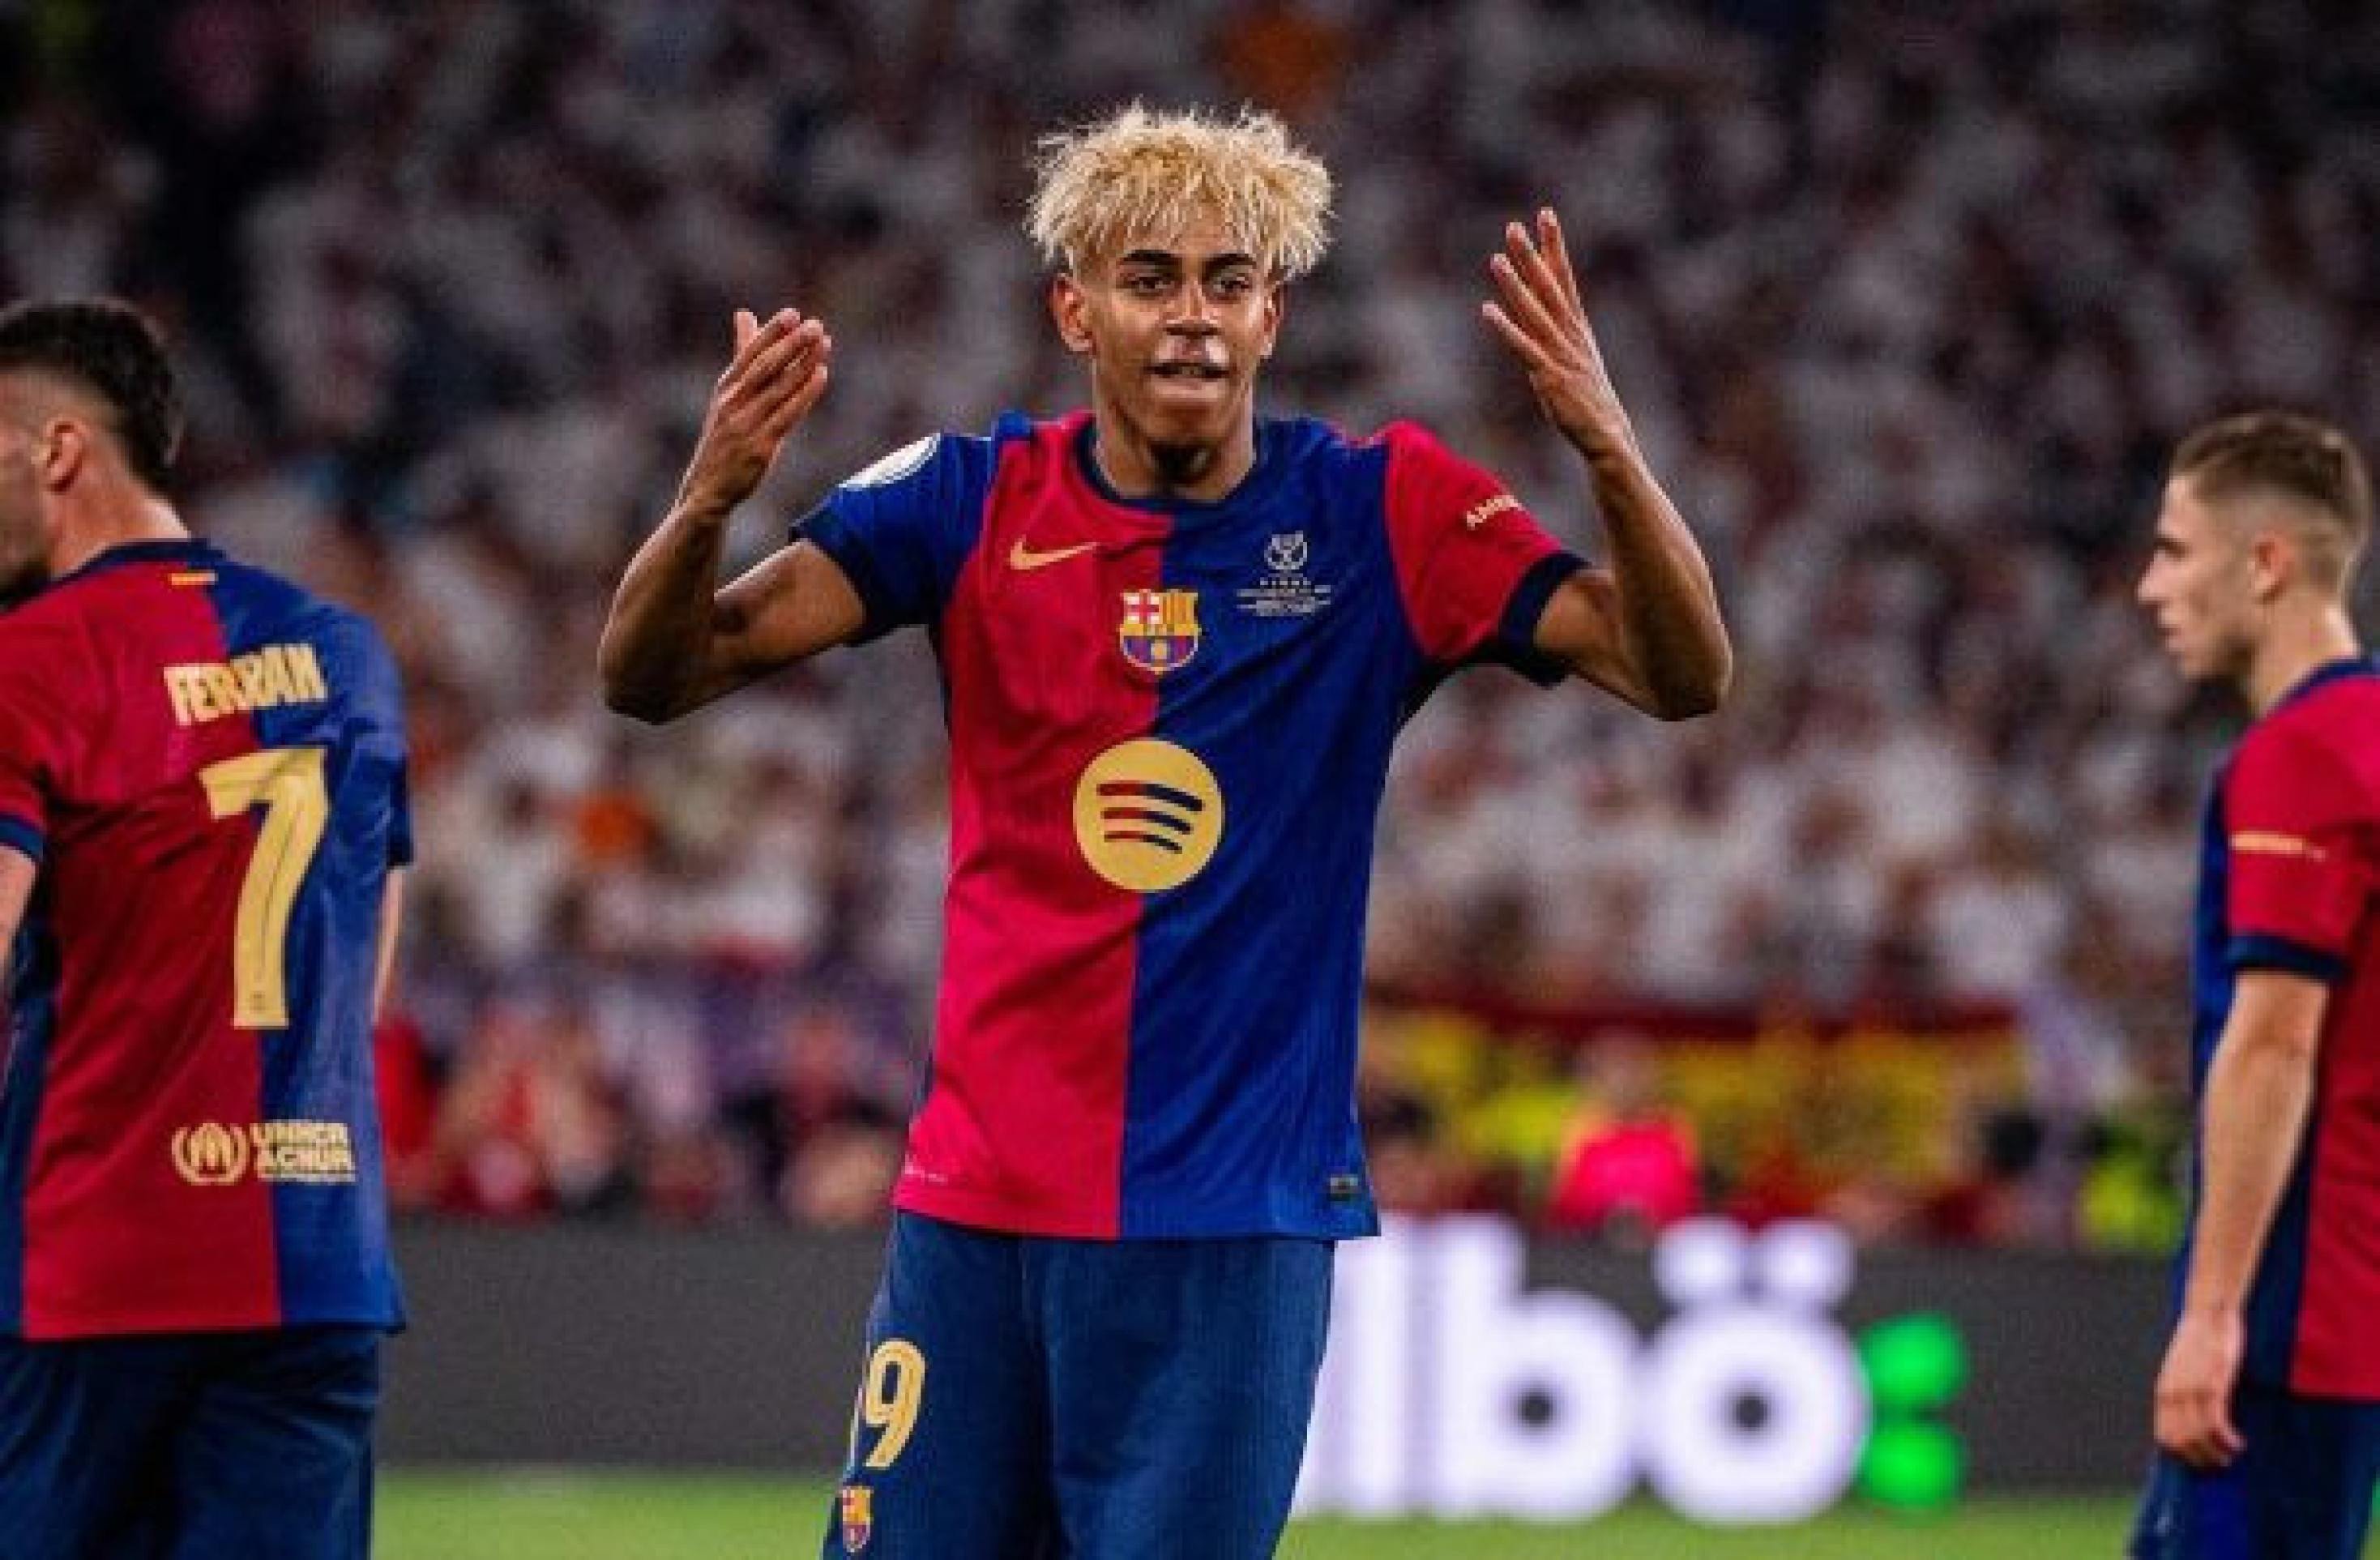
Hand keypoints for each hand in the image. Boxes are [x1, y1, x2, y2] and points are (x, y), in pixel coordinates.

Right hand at [677, 308, 833, 519]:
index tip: (792, 313)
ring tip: (824, 344)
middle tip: (815, 325)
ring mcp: (745, 425)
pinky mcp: (759, 447)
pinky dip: (804, 395)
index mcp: (725, 388)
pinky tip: (821, 376)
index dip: (771, 332)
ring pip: (778, 389)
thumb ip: (741, 354)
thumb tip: (745, 313)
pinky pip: (787, 416)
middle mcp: (732, 403)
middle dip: (790, 344)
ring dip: (803, 365)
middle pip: (764, 367)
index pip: (749, 354)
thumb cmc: (724, 437)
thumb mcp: (728, 394)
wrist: (708, 487)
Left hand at [1481, 209, 1631, 459]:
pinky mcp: (1549, 376)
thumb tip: (1533, 317)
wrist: (1608, 435)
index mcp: (1578, 327)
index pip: (1565, 278)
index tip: (1546, 215)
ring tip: (1496, 258)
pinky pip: (1523, 347)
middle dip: (1532, 255)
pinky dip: (1506, 328)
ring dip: (1515, 285)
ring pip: (1535, 312)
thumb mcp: (1574, 360)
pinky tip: (1487, 309)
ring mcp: (1560, 354)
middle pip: (1549, 287)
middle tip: (1515, 226)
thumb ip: (1555, 335)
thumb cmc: (1589, 400)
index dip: (1554, 246)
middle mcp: (1570, 334)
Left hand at [2152, 1309, 2245, 1469]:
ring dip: (2217, 1454)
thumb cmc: (2199, 1341)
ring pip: (2198, 1439)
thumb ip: (2181, 1391)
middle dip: (2201, 1460)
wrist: (2208, 1313)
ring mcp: (2191, 1392)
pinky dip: (2227, 1441)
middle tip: (2221, 1462)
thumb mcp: (2181, 1369)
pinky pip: (2216, 1425)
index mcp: (2164, 1393)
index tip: (2202, 1459)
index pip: (2165, 1437)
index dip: (2183, 1455)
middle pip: (2180, 1444)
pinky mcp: (2212, 1386)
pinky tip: (2238, 1443)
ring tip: (2231, 1455)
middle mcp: (2172, 1395)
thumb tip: (2189, 1415)